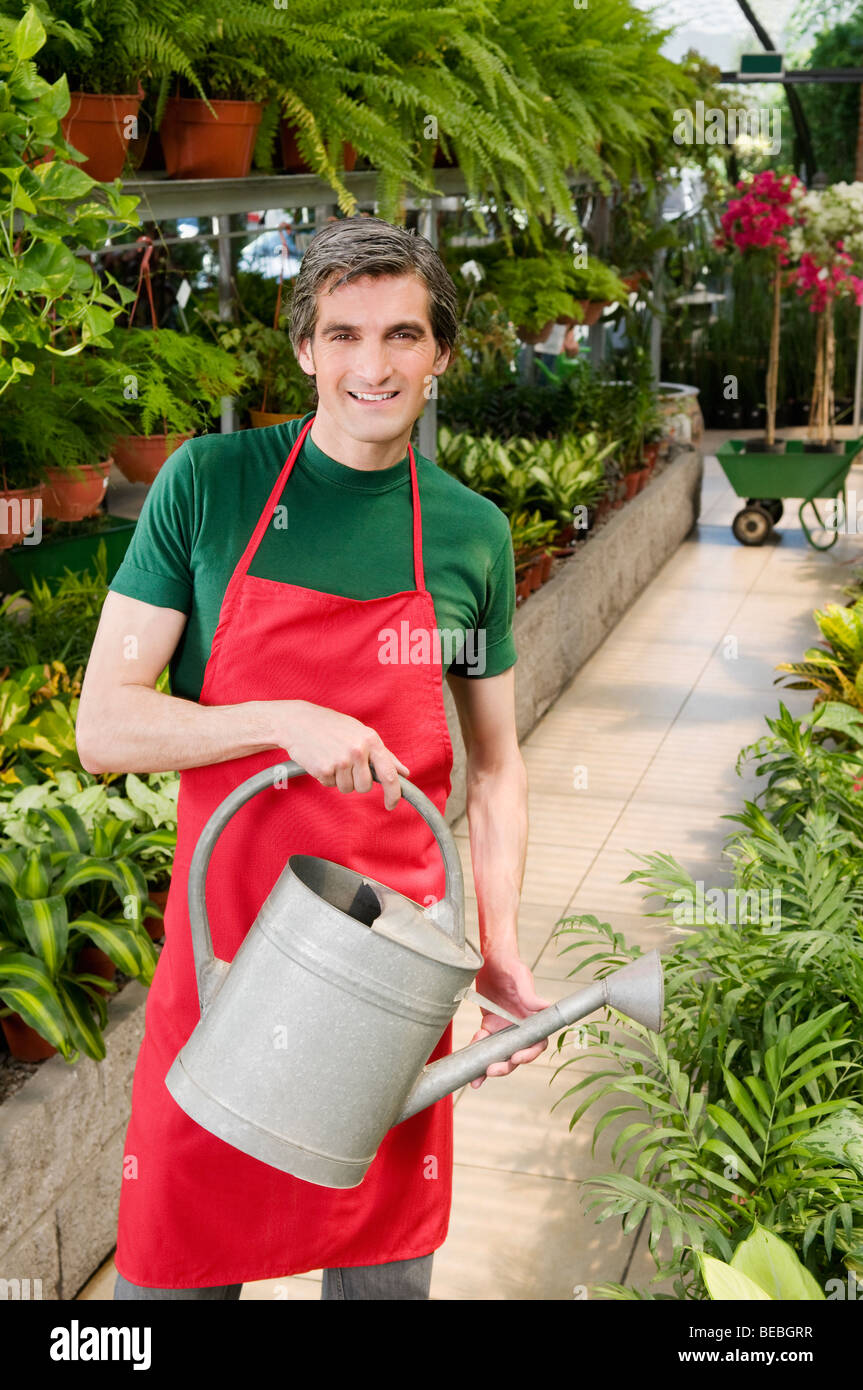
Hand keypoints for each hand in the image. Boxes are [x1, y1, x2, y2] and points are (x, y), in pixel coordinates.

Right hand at [270, 700, 408, 809]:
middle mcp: (357, 750)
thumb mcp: (361, 733)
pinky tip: (321, 760)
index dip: (394, 794)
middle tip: (346, 766)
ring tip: (332, 759)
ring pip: (347, 788)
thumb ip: (384, 755)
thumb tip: (404, 773)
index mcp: (371, 740)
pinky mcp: (323, 769)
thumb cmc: (333, 727)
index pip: (389, 774)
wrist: (298, 722)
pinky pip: (329, 785)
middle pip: (365, 787)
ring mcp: (340, 761)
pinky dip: (326, 777)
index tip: (391, 804)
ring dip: (340, 780)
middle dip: (357, 782)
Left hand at [467, 955, 553, 1087]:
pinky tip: (467, 1059)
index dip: (529, 1054)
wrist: (490, 958)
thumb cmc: (510, 965)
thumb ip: (529, 995)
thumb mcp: (520, 977)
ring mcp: (504, 1029)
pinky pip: (483, 1045)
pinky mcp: (489, 1026)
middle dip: (505, 1066)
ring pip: (499, 1054)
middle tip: (492, 1071)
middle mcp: (519, 1027)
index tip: (516, 1058)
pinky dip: (476, 1053)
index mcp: (532, 1018)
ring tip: (477, 1079)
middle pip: (516, 1054)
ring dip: (489, 1068)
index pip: (536, 1042)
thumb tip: (545, 1007)